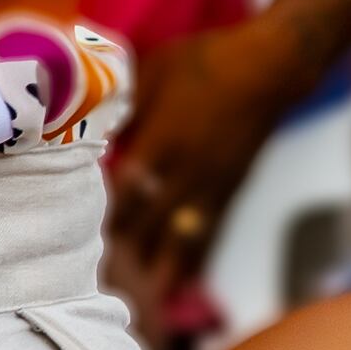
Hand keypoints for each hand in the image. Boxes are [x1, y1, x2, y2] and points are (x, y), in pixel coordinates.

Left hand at [105, 15, 317, 282]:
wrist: (268, 69)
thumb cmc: (205, 62)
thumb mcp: (154, 72)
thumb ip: (125, 106)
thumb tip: (94, 125)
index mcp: (162, 142)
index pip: (125, 189)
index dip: (105, 210)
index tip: (81, 225)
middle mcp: (186, 172)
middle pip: (150, 219)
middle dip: (126, 242)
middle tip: (99, 265)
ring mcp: (211, 185)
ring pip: (181, 235)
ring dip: (158, 260)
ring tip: (140, 286)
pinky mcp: (232, 190)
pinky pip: (209, 233)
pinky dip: (194, 257)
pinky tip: (183, 277)